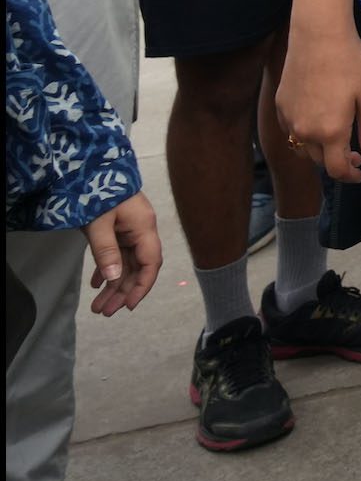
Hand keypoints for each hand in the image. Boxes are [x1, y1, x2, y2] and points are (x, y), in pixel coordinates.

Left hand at [82, 192, 161, 315]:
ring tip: (98, 305)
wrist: (90, 168)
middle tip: (104, 312)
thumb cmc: (98, 193)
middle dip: (122, 291)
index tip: (127, 306)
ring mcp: (130, 229)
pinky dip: (108, 270)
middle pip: (137, 267)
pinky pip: (118, 254)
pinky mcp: (119, 228)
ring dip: (114, 284)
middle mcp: (141, 230)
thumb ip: (106, 251)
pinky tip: (97, 283)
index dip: (142, 287)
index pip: (151, 263)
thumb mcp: (98, 223)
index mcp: (144, 228)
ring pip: (126, 263)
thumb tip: (114, 278)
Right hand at [277, 26, 360, 183]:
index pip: (337, 169)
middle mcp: (304, 131)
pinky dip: (305, 134)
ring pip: (303, 147)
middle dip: (338, 162)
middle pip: (319, 161)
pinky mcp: (280, 106)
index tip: (360, 173)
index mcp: (330, 132)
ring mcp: (289, 119)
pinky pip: (291, 130)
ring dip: (320, 150)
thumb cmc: (349, 63)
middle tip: (355, 153)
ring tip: (336, 139)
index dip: (350, 176)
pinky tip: (318, 121)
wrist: (318, 35)